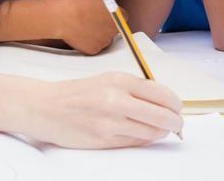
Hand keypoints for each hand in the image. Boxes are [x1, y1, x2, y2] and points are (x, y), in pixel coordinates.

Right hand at [29, 72, 182, 147]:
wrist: (46, 107)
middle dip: (175, 122)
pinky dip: (144, 140)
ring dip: (160, 133)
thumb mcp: (107, 80)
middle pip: (162, 116)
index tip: (177, 108)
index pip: (162, 94)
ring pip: (151, 133)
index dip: (175, 104)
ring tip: (160, 130)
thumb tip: (163, 103)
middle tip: (176, 124)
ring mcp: (110, 122)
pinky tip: (142, 135)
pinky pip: (135, 143)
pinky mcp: (104, 140)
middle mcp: (116, 100)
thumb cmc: (78, 93)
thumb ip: (134, 89)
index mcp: (119, 80)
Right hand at [55, 0, 117, 54]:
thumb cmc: (75, 3)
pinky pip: (95, 47)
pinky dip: (90, 42)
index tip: (107, 14)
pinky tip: (80, 34)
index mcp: (116, 15)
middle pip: (115, 29)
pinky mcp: (94, 50)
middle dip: (107, 25)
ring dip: (99, 34)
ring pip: (105, 39)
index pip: (123, 16)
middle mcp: (113, 30)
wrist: (61, 17)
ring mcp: (104, 42)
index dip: (115, 15)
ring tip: (85, 26)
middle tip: (94, 20)